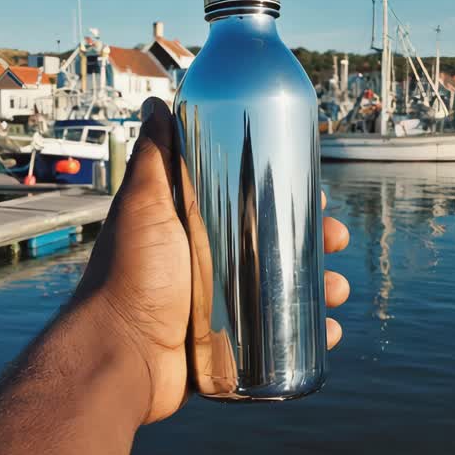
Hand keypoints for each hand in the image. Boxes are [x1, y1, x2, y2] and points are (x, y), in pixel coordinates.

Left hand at [75, 97, 349, 423]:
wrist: (118, 355)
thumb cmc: (127, 276)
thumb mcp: (143, 206)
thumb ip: (153, 156)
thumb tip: (158, 100)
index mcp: (196, 230)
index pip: (252, 204)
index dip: (287, 196)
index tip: (317, 193)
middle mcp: (210, 266)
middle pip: (277, 247)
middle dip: (314, 242)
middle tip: (337, 241)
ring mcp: (222, 309)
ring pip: (285, 293)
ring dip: (320, 289)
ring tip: (336, 291)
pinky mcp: (230, 349)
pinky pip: (279, 341)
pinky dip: (310, 336)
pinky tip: (329, 331)